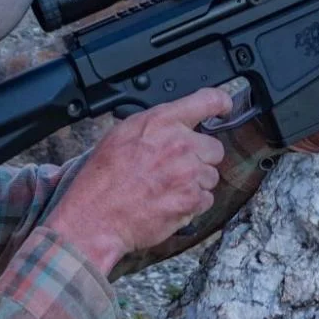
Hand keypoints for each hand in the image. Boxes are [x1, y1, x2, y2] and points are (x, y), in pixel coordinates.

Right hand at [49, 86, 229, 274]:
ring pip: (211, 176)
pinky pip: (206, 199)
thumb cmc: (101, 179)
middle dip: (200, 158)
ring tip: (166, 189)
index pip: (208, 100)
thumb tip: (174, 124)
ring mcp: (189, 173)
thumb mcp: (121, 134)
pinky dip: (192, 204)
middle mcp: (180, 143)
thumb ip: (155, 126)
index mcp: (161, 122)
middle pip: (215, 147)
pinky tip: (169, 203)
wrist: (94, 218)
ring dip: (195, 183)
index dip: (220, 103)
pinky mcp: (192, 199)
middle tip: (175, 169)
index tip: (224, 107)